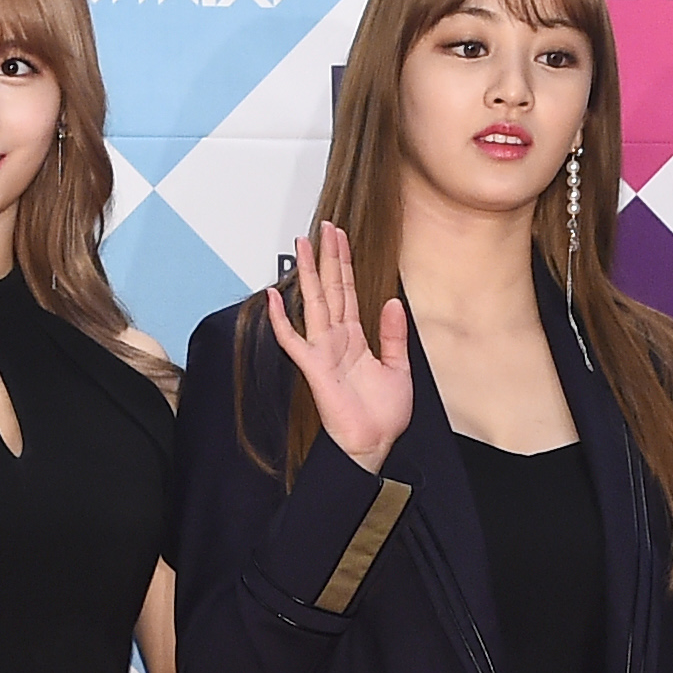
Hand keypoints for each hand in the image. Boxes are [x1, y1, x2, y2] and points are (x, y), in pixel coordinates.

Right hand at [264, 221, 411, 469]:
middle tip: (324, 227)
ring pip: (314, 304)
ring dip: (308, 274)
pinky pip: (293, 340)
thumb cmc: (382, 416)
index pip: (347, 291)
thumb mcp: (398, 368)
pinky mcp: (314, 368)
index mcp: (355, 339)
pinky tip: (274, 297)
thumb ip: (393, 335)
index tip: (339, 237)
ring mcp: (323, 352)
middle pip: (329, 289)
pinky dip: (282, 320)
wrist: (373, 445)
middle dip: (327, 257)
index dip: (343, 263)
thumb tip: (392, 302)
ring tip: (302, 245)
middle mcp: (336, 340)